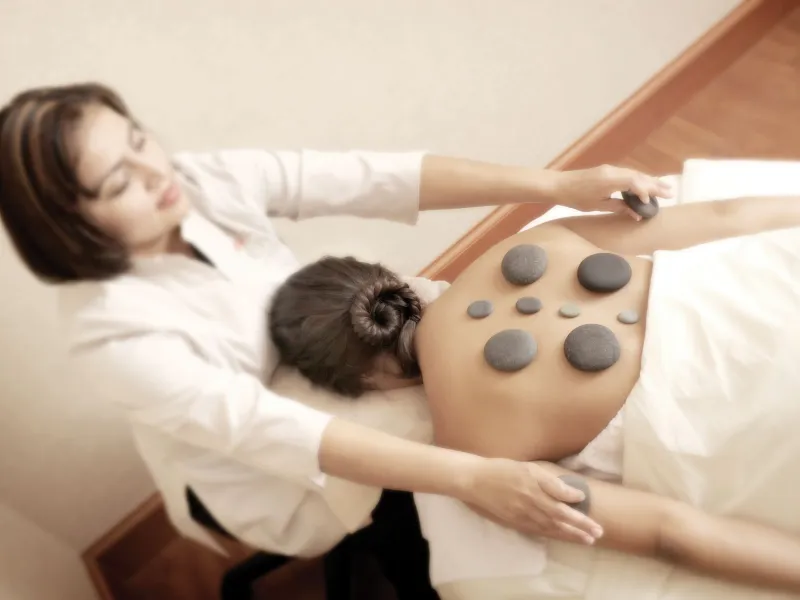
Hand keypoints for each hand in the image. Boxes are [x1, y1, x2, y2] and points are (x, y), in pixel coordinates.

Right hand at [457, 457, 603, 544]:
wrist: (475, 480)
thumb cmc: (503, 469)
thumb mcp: (530, 468)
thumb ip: (553, 483)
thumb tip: (576, 494)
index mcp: (536, 493)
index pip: (564, 511)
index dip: (580, 519)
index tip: (595, 524)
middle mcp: (531, 509)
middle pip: (560, 523)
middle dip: (579, 531)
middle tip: (597, 536)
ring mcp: (522, 518)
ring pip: (550, 530)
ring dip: (569, 536)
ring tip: (585, 541)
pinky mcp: (515, 522)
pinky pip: (538, 532)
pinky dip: (552, 536)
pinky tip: (560, 537)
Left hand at [554, 164, 674, 219]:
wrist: (558, 185)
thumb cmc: (575, 197)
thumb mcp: (597, 206)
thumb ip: (618, 207)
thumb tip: (636, 213)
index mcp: (609, 180)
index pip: (635, 182)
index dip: (646, 190)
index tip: (652, 200)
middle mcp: (612, 171)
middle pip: (638, 176)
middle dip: (655, 185)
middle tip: (670, 192)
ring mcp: (610, 169)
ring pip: (634, 174)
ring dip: (649, 181)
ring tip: (663, 188)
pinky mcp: (607, 171)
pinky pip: (627, 174)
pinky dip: (638, 180)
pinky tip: (645, 185)